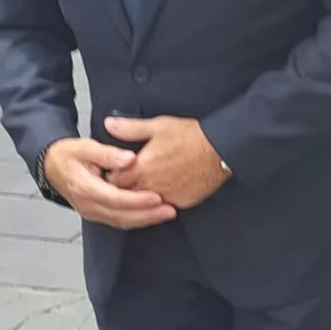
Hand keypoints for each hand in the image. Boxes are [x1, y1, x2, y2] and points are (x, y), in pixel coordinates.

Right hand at [42, 136, 175, 228]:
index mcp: (84, 187)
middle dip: (147, 214)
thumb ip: (108, 154)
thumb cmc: (69, 155)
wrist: (52, 165)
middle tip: (170, 209)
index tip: (156, 196)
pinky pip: (118, 220)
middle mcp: (88, 204)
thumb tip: (128, 159)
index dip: (136, 200)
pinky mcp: (97, 213)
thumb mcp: (86, 147)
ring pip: (121, 221)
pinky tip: (152, 214)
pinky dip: (137, 219)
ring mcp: (91, 211)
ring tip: (167, 213)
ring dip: (145, 219)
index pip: (114, 198)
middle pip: (120, 215)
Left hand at [102, 115, 231, 209]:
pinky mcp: (182, 202)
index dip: (114, 174)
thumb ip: (130, 129)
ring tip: (151, 181)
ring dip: (144, 194)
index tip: (118, 170)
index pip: (114, 180)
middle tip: (133, 176)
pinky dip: (163, 198)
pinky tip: (168, 186)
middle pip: (128, 194)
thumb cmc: (191, 137)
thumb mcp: (158, 126)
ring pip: (146, 202)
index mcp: (141, 168)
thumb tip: (110, 124)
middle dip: (127, 187)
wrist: (220, 150)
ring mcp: (167, 197)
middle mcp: (151, 187)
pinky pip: (166, 204)